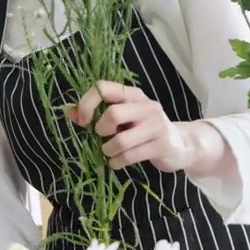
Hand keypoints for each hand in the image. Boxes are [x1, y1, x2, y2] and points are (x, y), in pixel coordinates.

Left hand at [68, 80, 191, 171]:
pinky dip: (117, 162)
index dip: (87, 103)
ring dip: (108, 150)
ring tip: (110, 152)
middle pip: (113, 114)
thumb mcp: (124, 117)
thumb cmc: (144, 129)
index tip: (83, 120)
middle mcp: (146, 106)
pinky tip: (117, 162)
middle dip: (101, 129)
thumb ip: (98, 113)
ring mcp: (156, 125)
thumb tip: (68, 112)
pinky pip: (130, 156)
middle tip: (102, 136)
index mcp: (132, 95)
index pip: (103, 88)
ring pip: (121, 140)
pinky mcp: (161, 145)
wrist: (181, 145)